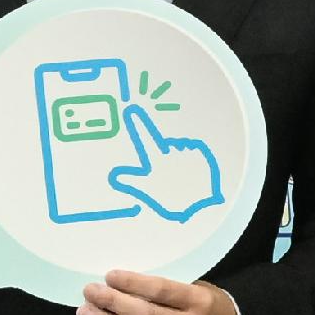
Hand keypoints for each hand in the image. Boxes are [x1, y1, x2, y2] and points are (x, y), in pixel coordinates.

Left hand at [79, 270, 241, 314]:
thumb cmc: (208, 305)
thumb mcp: (196, 287)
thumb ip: (165, 288)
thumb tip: (120, 284)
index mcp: (199, 302)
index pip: (161, 291)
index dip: (132, 283)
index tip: (109, 275)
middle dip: (111, 302)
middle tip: (90, 291)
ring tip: (85, 311)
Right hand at [104, 100, 228, 223]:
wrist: (199, 204)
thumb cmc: (171, 198)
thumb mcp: (147, 190)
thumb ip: (130, 180)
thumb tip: (114, 176)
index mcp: (157, 159)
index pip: (144, 137)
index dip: (138, 124)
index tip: (132, 110)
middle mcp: (171, 150)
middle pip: (165, 147)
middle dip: (166, 156)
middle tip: (172, 173)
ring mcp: (187, 151)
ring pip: (180, 148)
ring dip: (179, 157)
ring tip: (183, 174)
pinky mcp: (201, 153)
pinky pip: (193, 150)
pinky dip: (192, 157)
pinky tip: (193, 171)